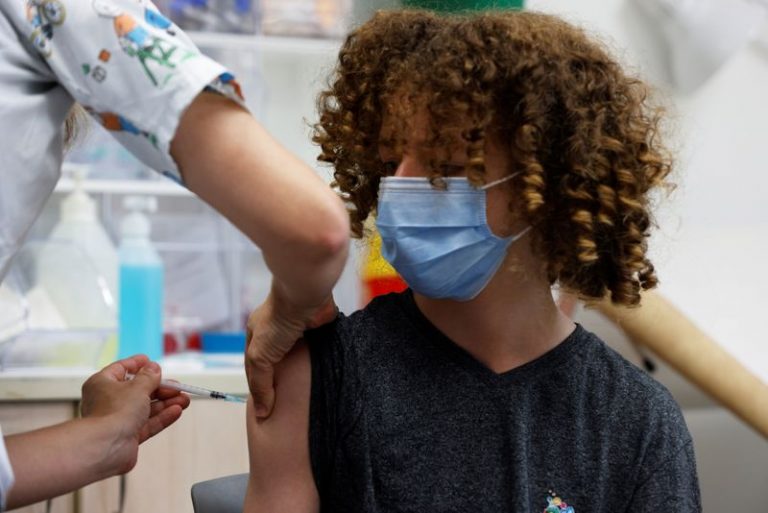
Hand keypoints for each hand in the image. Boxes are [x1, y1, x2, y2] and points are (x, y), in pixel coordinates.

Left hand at [80, 355, 190, 474]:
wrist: (105, 447)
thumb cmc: (115, 411)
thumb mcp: (137, 387)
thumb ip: (149, 377)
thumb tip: (153, 368)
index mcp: (103, 384)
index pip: (121, 369)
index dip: (137, 365)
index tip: (151, 362)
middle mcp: (108, 401)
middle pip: (138, 390)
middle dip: (160, 388)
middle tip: (178, 387)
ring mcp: (118, 419)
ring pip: (146, 408)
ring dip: (166, 402)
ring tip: (185, 399)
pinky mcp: (128, 436)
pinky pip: (147, 423)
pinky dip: (162, 417)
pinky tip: (177, 411)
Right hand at [245, 285, 336, 417]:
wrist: (304, 297)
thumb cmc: (277, 322)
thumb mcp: (259, 356)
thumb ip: (260, 384)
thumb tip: (262, 413)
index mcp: (258, 335)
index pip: (255, 367)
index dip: (259, 387)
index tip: (267, 410)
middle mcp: (276, 332)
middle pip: (277, 363)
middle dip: (281, 381)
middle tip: (286, 407)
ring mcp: (298, 331)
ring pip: (298, 359)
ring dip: (300, 373)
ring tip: (305, 397)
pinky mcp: (317, 330)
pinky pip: (317, 352)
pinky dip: (317, 364)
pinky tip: (319, 379)